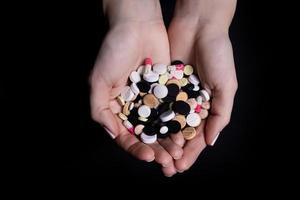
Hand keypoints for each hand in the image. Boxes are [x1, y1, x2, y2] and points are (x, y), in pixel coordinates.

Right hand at [90, 0, 182, 175]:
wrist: (137, 25)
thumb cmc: (113, 50)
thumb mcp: (98, 80)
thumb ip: (100, 109)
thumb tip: (111, 133)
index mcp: (116, 107)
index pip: (125, 135)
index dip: (135, 148)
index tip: (147, 155)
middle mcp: (134, 106)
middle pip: (145, 135)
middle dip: (155, 149)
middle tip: (166, 161)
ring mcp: (151, 99)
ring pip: (160, 126)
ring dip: (168, 141)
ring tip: (177, 153)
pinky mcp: (166, 90)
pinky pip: (172, 111)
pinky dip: (177, 123)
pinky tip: (184, 134)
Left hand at [167, 0, 237, 172]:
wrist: (199, 27)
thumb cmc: (218, 55)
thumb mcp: (226, 86)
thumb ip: (220, 114)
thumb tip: (211, 141)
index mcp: (206, 106)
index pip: (198, 134)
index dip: (191, 151)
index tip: (181, 166)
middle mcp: (189, 103)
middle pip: (179, 132)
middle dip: (173, 151)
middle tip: (165, 168)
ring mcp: (173, 94)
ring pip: (165, 122)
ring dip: (160, 140)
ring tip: (154, 156)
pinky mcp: (160, 84)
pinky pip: (154, 104)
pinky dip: (150, 118)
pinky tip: (144, 133)